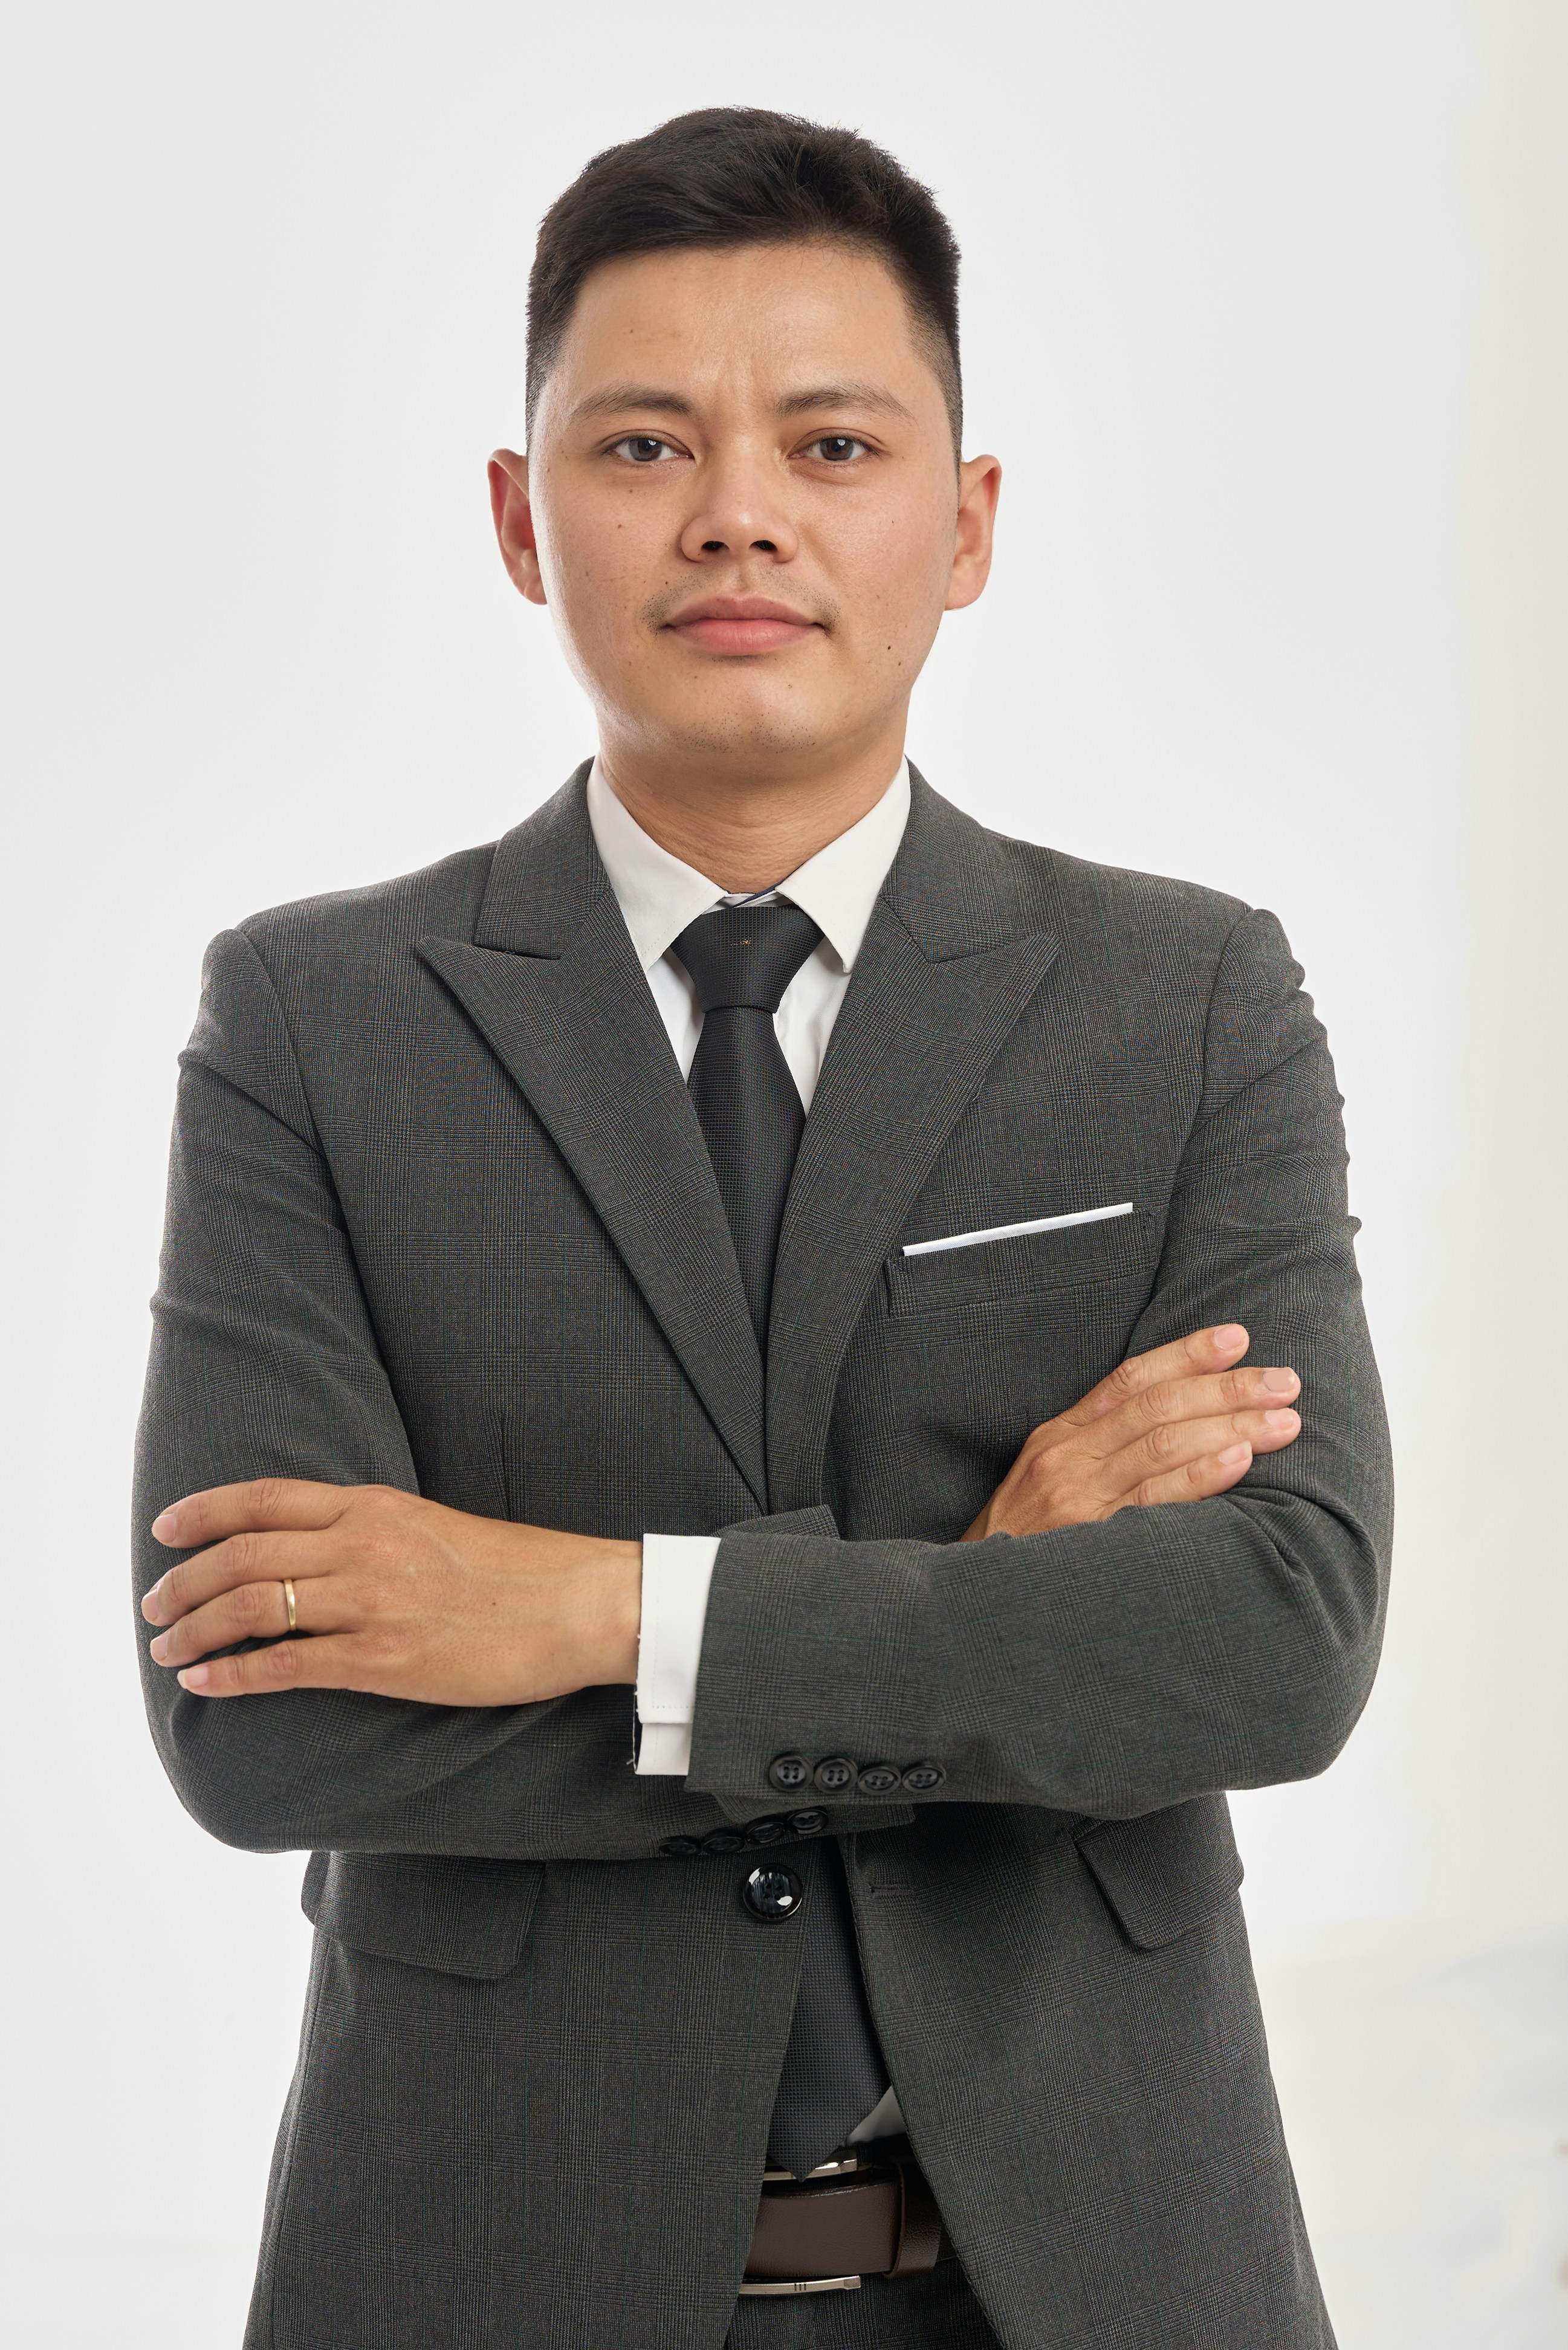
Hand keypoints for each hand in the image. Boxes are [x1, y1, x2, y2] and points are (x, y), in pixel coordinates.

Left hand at [141, 1481, 641, 1703]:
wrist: (581, 1604)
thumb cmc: (520, 1571)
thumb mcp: (435, 1526)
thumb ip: (376, 1532)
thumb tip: (323, 1551)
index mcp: (376, 1506)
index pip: (265, 1499)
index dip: (203, 1512)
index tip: (164, 1528)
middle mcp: (363, 1545)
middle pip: (243, 1554)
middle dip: (183, 1581)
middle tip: (154, 1605)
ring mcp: (371, 1601)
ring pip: (251, 1607)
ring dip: (195, 1629)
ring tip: (167, 1648)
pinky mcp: (384, 1658)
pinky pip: (286, 1666)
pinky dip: (234, 1675)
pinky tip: (206, 1684)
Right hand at [962, 1323, 1299, 1540]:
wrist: (977, 1601)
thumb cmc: (1026, 1540)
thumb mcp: (1047, 1477)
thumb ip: (1101, 1446)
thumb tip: (1179, 1418)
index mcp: (1061, 1435)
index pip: (1131, 1379)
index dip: (1187, 1354)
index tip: (1238, 1338)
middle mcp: (1069, 1459)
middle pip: (1159, 1407)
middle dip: (1228, 1389)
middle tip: (1284, 1382)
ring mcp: (1080, 1499)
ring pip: (1164, 1446)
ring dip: (1231, 1428)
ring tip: (1283, 1422)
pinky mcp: (1092, 1540)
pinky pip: (1156, 1502)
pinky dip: (1201, 1476)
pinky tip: (1239, 1461)